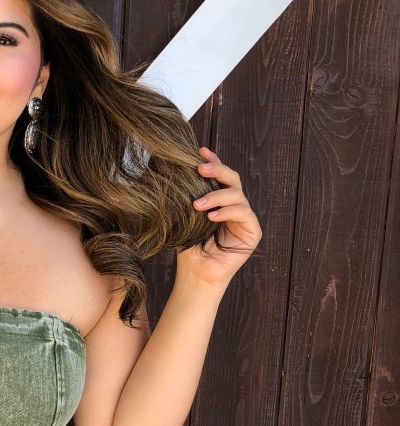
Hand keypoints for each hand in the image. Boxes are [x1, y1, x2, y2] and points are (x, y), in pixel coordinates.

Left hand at [177, 147, 262, 288]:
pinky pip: (244, 213)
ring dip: (217, 196)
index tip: (199, 151)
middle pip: (232, 179)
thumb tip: (173, 172)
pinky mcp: (253, 231)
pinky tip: (211, 217)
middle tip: (199, 169)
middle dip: (217, 170)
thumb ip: (187, 196)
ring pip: (237, 195)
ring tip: (197, 205)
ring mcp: (245, 218)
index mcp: (220, 200)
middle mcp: (235, 206)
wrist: (195, 274)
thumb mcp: (184, 217)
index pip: (219, 176)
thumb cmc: (188, 247)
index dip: (213, 161)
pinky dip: (227, 212)